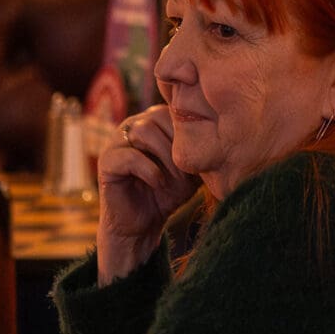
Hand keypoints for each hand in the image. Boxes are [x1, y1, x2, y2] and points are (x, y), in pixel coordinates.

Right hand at [96, 105, 191, 282]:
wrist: (144, 223)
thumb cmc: (169, 192)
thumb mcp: (192, 168)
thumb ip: (202, 148)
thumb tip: (228, 133)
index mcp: (155, 120)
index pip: (175, 109)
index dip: (189, 134)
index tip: (198, 161)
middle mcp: (134, 124)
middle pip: (159, 118)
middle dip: (177, 148)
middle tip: (186, 174)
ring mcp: (117, 141)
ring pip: (144, 132)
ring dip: (164, 158)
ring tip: (172, 180)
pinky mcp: (107, 161)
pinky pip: (128, 156)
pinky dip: (148, 170)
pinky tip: (157, 183)